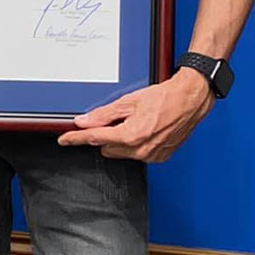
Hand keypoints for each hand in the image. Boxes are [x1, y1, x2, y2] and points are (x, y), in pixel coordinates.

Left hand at [57, 66, 214, 161]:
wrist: (190, 100)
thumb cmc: (165, 97)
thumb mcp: (129, 101)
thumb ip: (104, 114)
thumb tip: (84, 121)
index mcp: (130, 135)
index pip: (94, 139)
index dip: (76, 138)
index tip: (64, 139)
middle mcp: (141, 150)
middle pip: (108, 148)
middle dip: (105, 135)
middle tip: (117, 118)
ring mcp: (152, 156)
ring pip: (123, 152)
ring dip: (122, 140)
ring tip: (136, 121)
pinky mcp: (161, 157)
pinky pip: (139, 154)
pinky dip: (136, 144)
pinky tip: (146, 128)